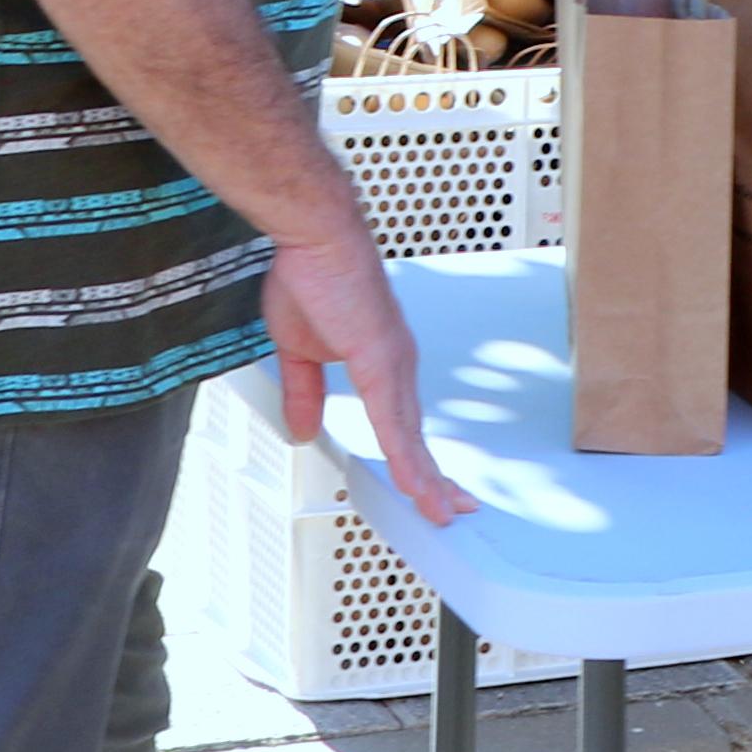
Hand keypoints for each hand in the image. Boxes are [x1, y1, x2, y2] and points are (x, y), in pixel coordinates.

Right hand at [263, 225, 474, 526]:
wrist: (315, 239)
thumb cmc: (311, 279)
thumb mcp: (298, 352)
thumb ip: (304, 393)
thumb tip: (304, 430)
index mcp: (381, 364)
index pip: (402, 423)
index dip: (414, 458)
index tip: (427, 487)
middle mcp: (397, 366)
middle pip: (417, 435)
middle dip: (435, 477)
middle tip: (454, 511)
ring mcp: (394, 364)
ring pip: (411, 435)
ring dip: (425, 478)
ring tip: (440, 511)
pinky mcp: (382, 360)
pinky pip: (394, 420)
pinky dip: (405, 455)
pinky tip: (415, 481)